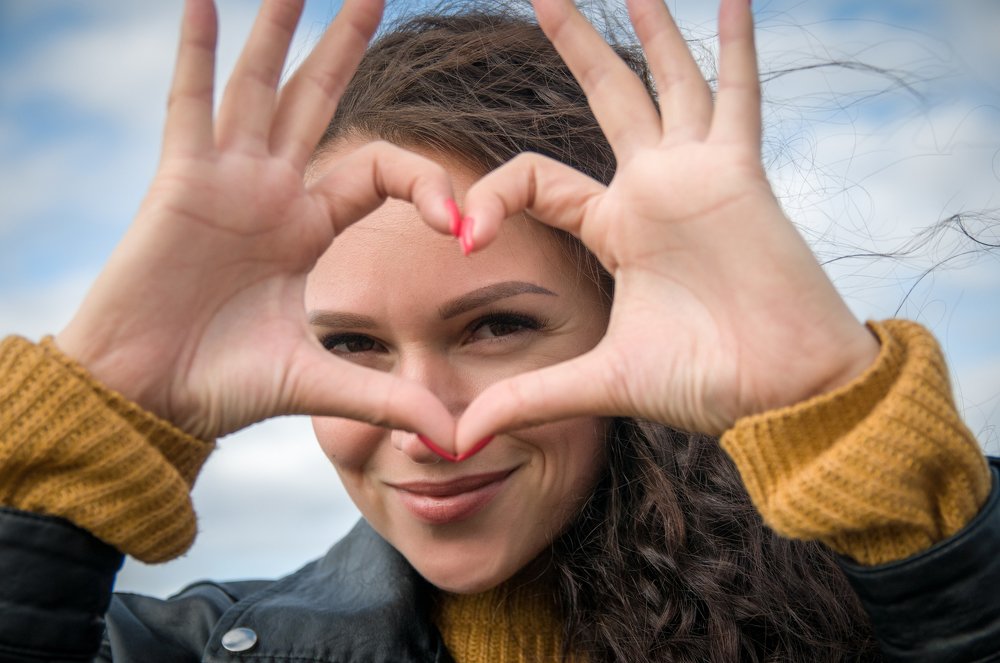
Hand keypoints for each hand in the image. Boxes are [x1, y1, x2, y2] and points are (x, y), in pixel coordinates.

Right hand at [56, 0, 457, 443]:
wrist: (148, 399)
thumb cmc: (221, 386)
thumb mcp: (320, 383)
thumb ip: (390, 397)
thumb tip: (461, 440)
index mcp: (307, 228)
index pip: (380, 173)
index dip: (426, 186)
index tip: (464, 225)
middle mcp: (271, 191)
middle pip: (318, 101)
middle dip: (346, 46)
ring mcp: (224, 179)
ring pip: (259, 85)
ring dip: (280, 28)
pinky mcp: (179, 181)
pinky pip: (188, 103)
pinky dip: (192, 49)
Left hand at [456, 0, 878, 448]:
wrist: (784, 395)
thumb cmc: (707, 384)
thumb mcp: (599, 382)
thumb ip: (526, 398)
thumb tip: (456, 439)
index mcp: (617, 228)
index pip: (537, 179)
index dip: (492, 197)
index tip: (464, 237)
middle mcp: (654, 189)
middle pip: (607, 96)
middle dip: (577, 42)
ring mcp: (698, 174)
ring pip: (667, 79)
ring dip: (649, 24)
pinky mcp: (738, 173)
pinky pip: (737, 95)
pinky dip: (737, 44)